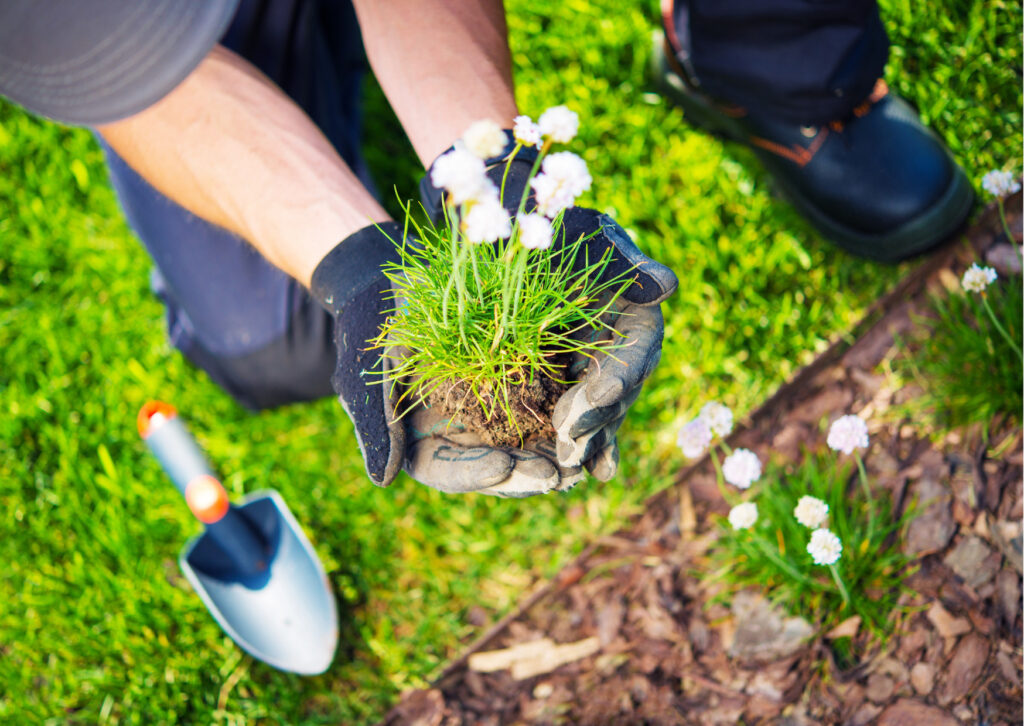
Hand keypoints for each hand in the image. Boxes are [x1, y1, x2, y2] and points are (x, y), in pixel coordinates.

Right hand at [309, 222, 603, 494]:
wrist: (394, 279)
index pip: (447, 471)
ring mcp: (492, 411)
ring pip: (526, 444)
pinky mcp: (520, 382)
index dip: (475, 474)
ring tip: (579, 462)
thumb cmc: (372, 323)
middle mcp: (460, 433)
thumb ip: (377, 423)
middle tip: (555, 475)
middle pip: (496, 468)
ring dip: (553, 456)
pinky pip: (547, 406)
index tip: (502, 467)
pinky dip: (568, 416)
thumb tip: (383, 479)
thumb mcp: (371, 368)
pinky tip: (591, 419)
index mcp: (420, 439)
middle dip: (526, 474)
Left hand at [421, 147, 677, 480]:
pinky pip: (563, 417)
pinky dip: (561, 443)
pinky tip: (553, 475)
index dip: (617, 382)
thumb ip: (619, 259)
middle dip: (595, 423)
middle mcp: (617, 345)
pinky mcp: (556, 381)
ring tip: (563, 472)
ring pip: (594, 414)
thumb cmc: (541, 214)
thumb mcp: (577, 229)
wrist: (499, 221)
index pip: (635, 354)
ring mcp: (587, 367)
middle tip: (569, 448)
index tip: (592, 403)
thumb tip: (667, 286)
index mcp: (633, 311)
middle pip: (617, 394)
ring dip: (582, 444)